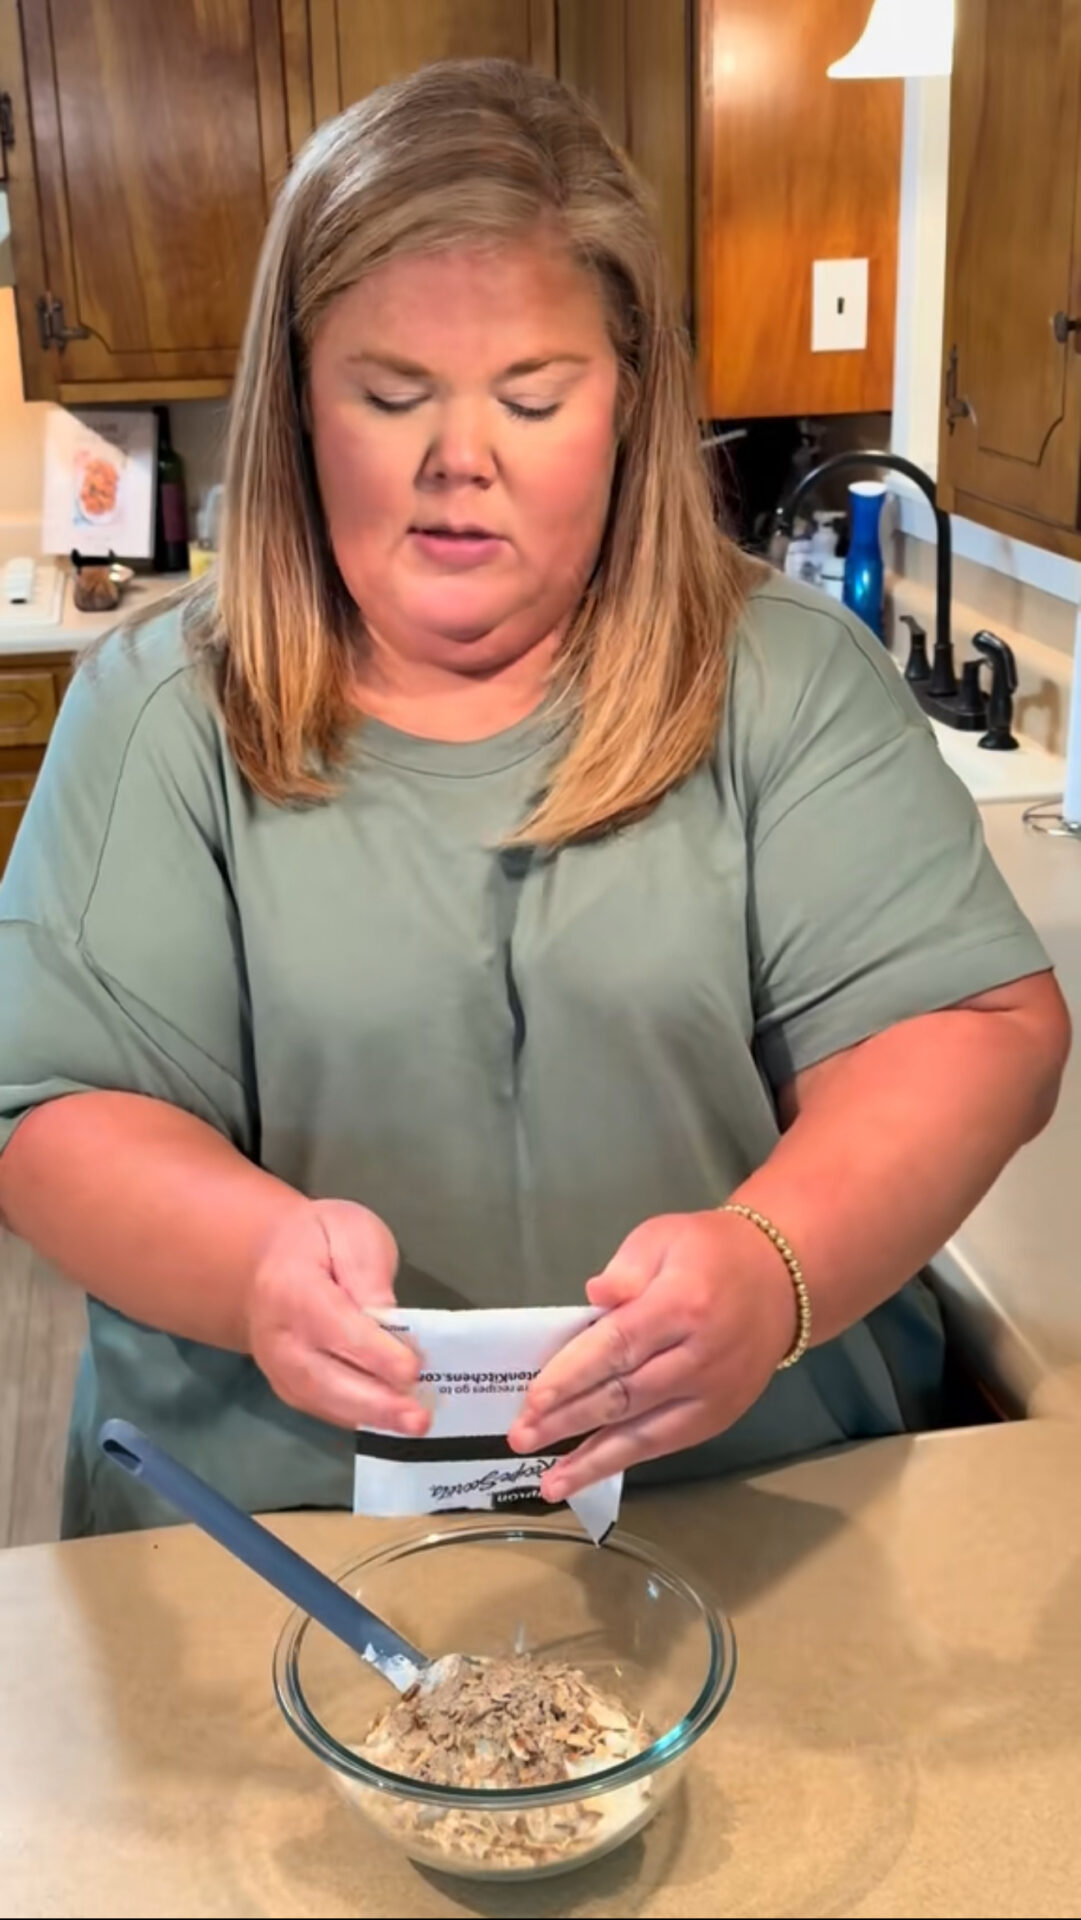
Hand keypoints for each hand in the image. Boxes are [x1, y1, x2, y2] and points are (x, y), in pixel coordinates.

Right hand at [245, 1198, 426, 1433]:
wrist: (264, 1262)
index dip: (374, 1353)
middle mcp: (278, 1337)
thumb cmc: (317, 1240)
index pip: (334, 1327)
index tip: (411, 1370)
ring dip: (370, 1418)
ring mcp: (277, 1368)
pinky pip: (322, 1408)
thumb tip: (389, 1316)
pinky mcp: (288, 1386)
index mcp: (291, 1289)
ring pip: (322, 1402)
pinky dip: (358, 1418)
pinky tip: (392, 1422)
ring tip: (412, 1425)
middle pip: (324, 1378)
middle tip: (418, 1418)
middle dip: (375, 1403)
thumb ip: (368, 1271)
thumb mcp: (349, 1231)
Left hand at [507, 1211, 796, 1497]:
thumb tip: (593, 1298)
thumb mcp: (664, 1236)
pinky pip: (664, 1444)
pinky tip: (587, 1474)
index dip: (573, 1375)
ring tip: (549, 1483)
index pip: (618, 1345)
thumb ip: (626, 1268)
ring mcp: (712, 1394)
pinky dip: (623, 1461)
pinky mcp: (718, 1417)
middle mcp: (700, 1356)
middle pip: (624, 1395)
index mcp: (682, 1304)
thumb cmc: (710, 1252)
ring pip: (644, 1434)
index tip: (533, 1399)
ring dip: (592, 1459)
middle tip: (520, 1437)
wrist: (781, 1281)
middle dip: (568, 1420)